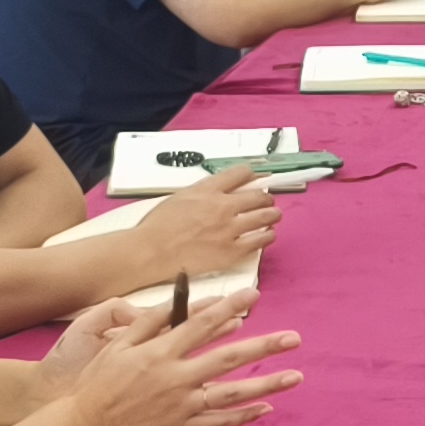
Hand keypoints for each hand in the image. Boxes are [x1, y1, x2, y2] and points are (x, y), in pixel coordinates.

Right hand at [69, 295, 303, 425]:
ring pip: (233, 393)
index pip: (203, 323)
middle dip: (265, 347)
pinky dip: (244, 416)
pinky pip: (219, 422)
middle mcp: (176, 378)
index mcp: (160, 352)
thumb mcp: (120, 343)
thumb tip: (181, 301)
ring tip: (294, 375)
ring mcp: (182, 405)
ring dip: (267, 384)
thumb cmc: (99, 382)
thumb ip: (152, 320)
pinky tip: (266, 408)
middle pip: (229, 357)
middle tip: (293, 338)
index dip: (230, 306)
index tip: (253, 295)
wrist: (85, 425)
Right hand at [135, 175, 276, 278]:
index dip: (253, 175)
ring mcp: (229, 229)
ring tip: (273, 216)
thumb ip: (203, 191)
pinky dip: (267, 235)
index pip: (240, 173)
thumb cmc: (158, 225)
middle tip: (267, 201)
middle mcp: (223, 206)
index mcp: (208, 190)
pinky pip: (260, 240)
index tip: (257, 178)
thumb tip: (219, 190)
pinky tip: (268, 235)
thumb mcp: (180, 196)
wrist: (151, 251)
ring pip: (265, 216)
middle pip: (258, 196)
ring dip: (272, 214)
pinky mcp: (231, 252)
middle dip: (266, 197)